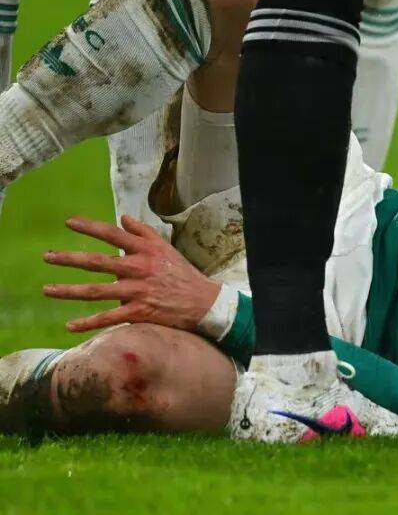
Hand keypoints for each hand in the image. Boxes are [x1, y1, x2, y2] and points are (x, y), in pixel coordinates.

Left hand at [41, 216, 220, 332]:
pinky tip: (69, 326)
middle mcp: (139, 268)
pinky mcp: (139, 312)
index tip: (68, 222)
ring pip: (97, 291)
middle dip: (69, 259)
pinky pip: (109, 318)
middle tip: (47, 257)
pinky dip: (88, 323)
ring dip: (69, 291)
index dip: (90, 227)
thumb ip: (144, 232)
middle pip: (98, 262)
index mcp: (145, 250)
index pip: (113, 234)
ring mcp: (138, 291)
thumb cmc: (181, 273)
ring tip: (47, 290)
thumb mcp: (166, 248)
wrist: (203, 302)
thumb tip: (123, 219)